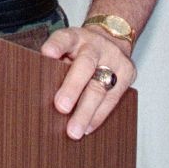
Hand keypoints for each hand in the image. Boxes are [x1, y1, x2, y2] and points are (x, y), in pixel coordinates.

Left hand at [39, 24, 134, 139]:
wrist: (111, 40)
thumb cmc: (80, 51)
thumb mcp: (66, 49)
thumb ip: (55, 65)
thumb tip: (40, 91)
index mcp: (75, 37)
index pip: (64, 38)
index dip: (56, 46)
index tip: (47, 53)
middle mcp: (95, 45)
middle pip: (85, 65)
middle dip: (73, 87)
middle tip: (61, 107)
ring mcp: (114, 58)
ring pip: (100, 87)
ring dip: (86, 111)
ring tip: (74, 130)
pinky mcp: (128, 72)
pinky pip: (113, 98)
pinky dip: (98, 115)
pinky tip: (88, 127)